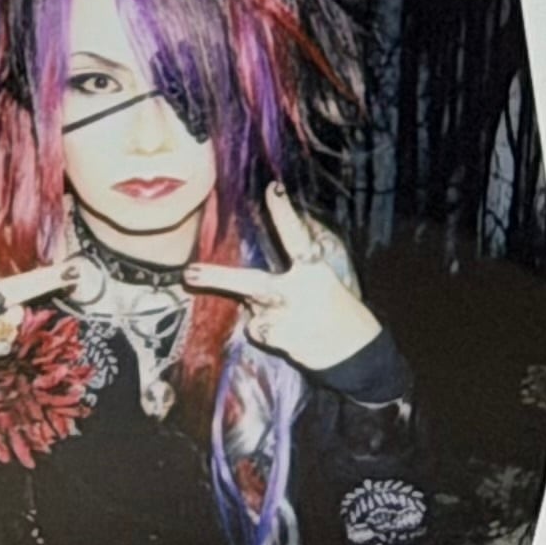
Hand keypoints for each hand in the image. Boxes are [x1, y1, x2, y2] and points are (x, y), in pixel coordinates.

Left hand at [186, 185, 387, 374]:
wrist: (354, 354)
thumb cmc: (338, 306)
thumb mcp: (329, 275)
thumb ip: (306, 257)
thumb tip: (290, 231)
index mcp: (314, 271)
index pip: (297, 237)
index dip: (284, 213)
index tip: (272, 190)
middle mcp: (296, 295)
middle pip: (252, 285)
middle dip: (219, 279)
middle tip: (190, 274)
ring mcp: (284, 321)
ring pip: (251, 307)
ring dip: (258, 307)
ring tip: (275, 314)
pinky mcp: (277, 341)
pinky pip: (257, 326)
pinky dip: (265, 325)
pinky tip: (286, 329)